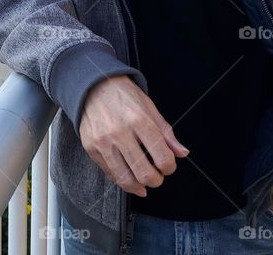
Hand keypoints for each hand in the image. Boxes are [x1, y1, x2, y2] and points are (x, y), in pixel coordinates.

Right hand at [78, 75, 188, 196]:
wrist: (95, 86)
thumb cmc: (125, 96)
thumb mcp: (150, 108)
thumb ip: (166, 133)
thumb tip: (182, 153)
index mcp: (139, 120)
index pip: (162, 158)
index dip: (170, 167)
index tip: (168, 166)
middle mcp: (120, 132)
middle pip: (144, 173)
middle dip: (156, 180)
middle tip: (157, 176)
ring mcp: (103, 141)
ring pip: (125, 179)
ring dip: (139, 186)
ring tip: (143, 183)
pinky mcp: (90, 147)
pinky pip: (109, 173)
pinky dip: (121, 179)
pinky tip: (128, 176)